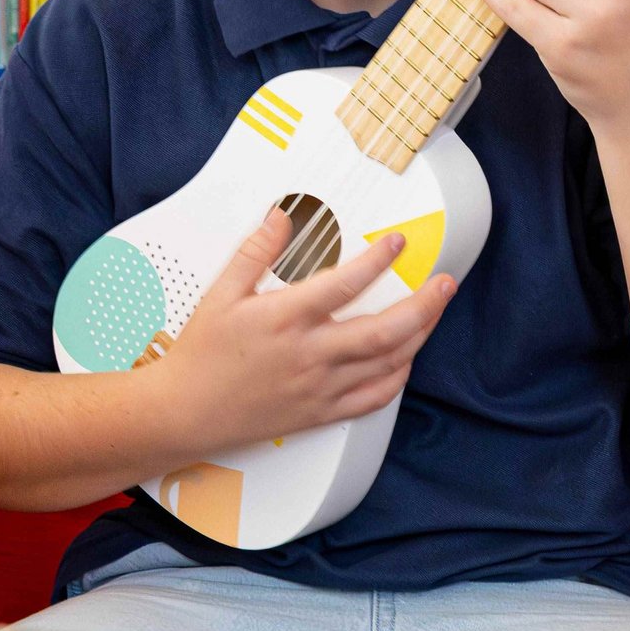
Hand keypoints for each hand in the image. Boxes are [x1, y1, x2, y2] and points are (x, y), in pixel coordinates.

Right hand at [163, 208, 456, 457]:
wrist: (184, 413)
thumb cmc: (201, 356)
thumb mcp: (221, 294)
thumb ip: (255, 252)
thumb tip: (282, 217)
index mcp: (285, 319)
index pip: (345, 284)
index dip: (378, 260)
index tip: (397, 243)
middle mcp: (309, 355)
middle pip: (385, 330)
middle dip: (424, 304)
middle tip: (445, 283)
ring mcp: (319, 388)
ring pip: (387, 364)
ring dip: (419, 335)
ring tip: (434, 312)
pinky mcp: (320, 413)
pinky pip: (373, 399)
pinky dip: (397, 378)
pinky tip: (405, 359)